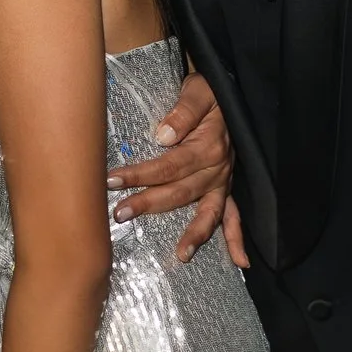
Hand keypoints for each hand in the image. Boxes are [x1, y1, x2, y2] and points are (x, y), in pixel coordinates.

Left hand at [106, 71, 246, 267]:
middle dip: (150, 204)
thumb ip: (183, 111)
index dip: (140, 174)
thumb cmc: (209, 91)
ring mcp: (223, 180)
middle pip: (181, 191)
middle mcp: (218, 167)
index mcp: (209, 145)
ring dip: (195, 234)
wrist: (229, 90)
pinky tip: (239, 261)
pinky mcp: (226, 186)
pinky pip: (235, 215)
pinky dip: (237, 238)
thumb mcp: (198, 90)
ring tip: (181, 255)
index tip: (112, 180)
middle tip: (120, 214)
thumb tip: (163, 136)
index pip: (169, 165)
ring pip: (208, 212)